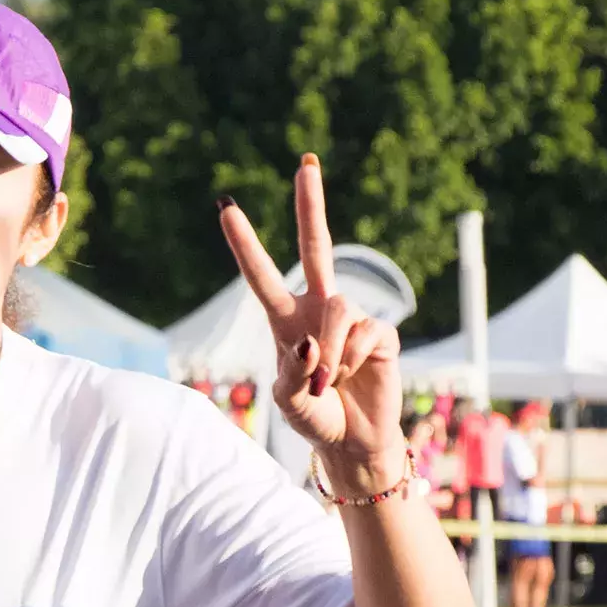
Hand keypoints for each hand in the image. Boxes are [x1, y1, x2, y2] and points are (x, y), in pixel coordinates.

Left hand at [219, 155, 405, 494]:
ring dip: (330, 352)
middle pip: (317, 248)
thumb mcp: (288, 402)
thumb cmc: (315, 418)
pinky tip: (354, 378)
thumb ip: (291, 373)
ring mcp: (351, 319)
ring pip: (338, 311)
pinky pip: (363, 335)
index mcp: (286, 322)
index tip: (226, 209)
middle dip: (311, 206)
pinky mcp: (380, 334)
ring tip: (329, 382)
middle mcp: (318, 311)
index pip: (262, 277)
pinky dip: (352, 361)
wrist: (353, 442)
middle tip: (306, 163)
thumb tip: (310, 344)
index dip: (245, 245)